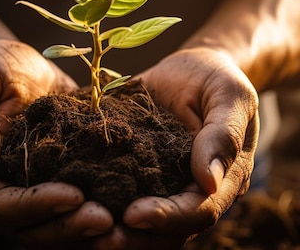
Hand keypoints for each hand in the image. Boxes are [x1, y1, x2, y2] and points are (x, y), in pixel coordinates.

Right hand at [0, 39, 113, 247]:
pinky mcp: (65, 178)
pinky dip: (103, 207)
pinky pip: (80, 205)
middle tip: (106, 220)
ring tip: (121, 221)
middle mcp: (6, 191)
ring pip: (59, 225)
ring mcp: (37, 189)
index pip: (3, 205)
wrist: (17, 62)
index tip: (73, 196)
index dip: (37, 206)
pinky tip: (130, 202)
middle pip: (35, 228)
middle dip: (69, 226)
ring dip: (87, 228)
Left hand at [95, 47, 258, 248]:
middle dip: (134, 238)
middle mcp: (191, 191)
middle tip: (98, 236)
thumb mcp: (229, 96)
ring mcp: (162, 185)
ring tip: (79, 223)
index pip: (199, 212)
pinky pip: (120, 194)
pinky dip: (98, 202)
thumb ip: (223, 134)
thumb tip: (209, 181)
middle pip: (167, 231)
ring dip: (113, 230)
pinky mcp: (137, 173)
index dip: (167, 218)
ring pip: (141, 224)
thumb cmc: (217, 79)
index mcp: (223, 180)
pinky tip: (69, 200)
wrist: (193, 68)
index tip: (133, 215)